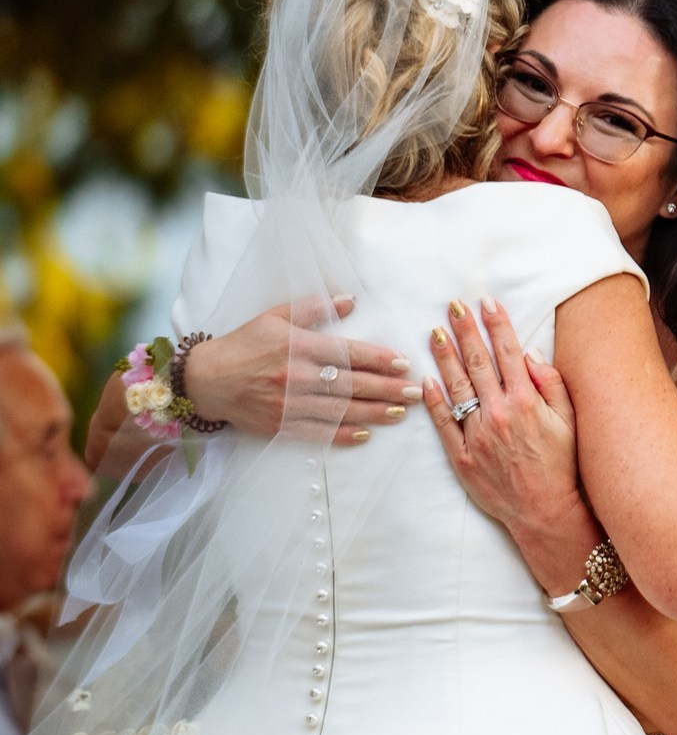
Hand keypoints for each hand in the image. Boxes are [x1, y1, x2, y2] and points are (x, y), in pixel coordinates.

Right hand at [182, 294, 419, 443]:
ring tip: (401, 413)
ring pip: (340, 410)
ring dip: (374, 413)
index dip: (379, 359)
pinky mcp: (280, 425)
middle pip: (351, 384)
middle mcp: (297, 376)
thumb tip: (352, 300)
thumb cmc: (242, 344)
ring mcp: (289, 403)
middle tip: (414, 392)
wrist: (204, 379)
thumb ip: (314, 309)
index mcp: (298, 347)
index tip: (404, 364)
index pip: (349, 353)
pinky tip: (366, 434)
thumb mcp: (275, 317)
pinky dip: (343, 434)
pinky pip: (318, 432)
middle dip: (387, 388)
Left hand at [420, 300, 588, 540]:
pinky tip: (427, 379)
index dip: (496, 324)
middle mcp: (499, 414)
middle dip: (465, 330)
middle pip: (478, 363)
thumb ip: (551, 384)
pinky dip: (434, 400)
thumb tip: (529, 354)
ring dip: (445, 356)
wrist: (544, 511)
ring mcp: (478, 435)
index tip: (486, 302)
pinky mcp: (462, 456)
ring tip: (436, 332)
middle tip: (453, 305)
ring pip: (456, 387)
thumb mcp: (570, 421)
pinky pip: (444, 423)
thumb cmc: (562, 465)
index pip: (508, 353)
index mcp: (526, 402)